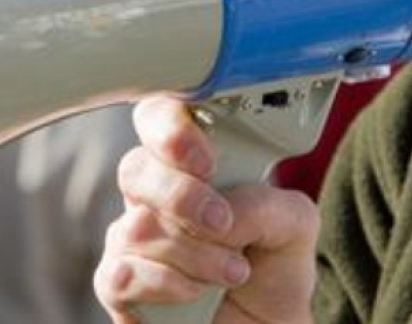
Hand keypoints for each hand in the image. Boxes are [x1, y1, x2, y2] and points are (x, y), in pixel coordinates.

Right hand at [94, 96, 319, 323]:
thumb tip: (224, 208)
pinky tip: (193, 294)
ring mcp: (128, 239)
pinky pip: (121, 274)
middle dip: (182, 197)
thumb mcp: (294, 224)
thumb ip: (267, 202)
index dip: (169, 129)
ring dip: (196, 255)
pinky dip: (167, 285)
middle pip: (135, 168)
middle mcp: (151, 195)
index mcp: (187, 164)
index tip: (205, 161)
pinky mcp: (117, 284)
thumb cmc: (271, 267)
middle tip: (222, 223)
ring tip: (233, 272)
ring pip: (137, 228)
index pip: (156, 118)